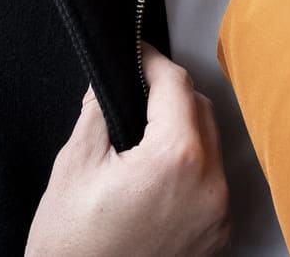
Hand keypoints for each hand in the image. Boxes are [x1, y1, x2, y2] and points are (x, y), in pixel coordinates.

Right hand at [22, 47, 229, 256]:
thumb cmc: (72, 249)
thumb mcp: (75, 166)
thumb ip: (99, 111)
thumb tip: (110, 80)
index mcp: (174, 161)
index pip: (176, 85)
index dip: (152, 61)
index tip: (138, 53)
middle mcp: (208, 187)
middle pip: (200, 111)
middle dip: (170, 95)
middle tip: (135, 92)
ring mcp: (217, 215)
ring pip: (211, 145)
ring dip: (184, 131)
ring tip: (143, 136)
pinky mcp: (217, 236)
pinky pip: (212, 182)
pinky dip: (191, 168)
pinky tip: (158, 174)